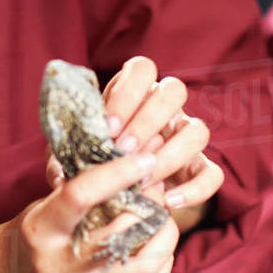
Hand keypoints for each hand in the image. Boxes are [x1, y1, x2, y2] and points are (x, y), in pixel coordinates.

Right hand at [6, 150, 178, 272]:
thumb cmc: (39, 231)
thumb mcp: (49, 203)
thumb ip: (85, 189)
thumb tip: (134, 165)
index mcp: (40, 230)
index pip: (80, 195)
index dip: (116, 174)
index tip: (142, 161)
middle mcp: (54, 266)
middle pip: (120, 235)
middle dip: (150, 209)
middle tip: (157, 195)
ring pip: (141, 268)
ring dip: (164, 240)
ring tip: (164, 223)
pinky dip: (159, 270)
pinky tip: (158, 253)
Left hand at [45, 56, 223, 231]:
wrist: (108, 197)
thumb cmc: (89, 164)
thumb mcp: (73, 155)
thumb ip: (66, 157)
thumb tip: (60, 175)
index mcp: (134, 95)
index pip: (142, 70)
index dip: (127, 93)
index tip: (108, 125)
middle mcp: (165, 110)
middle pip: (175, 91)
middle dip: (148, 120)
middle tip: (123, 149)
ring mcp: (185, 138)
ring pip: (198, 131)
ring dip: (170, 155)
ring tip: (142, 180)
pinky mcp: (199, 169)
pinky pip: (212, 174)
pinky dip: (195, 190)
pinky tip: (167, 202)